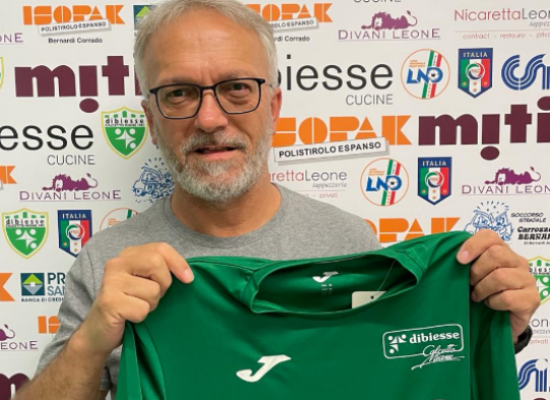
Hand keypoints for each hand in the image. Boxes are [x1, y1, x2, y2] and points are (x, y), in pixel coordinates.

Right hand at [78, 243, 193, 355]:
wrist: (99, 332)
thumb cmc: (129, 305)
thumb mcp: (146, 282)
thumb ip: (160, 270)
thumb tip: (188, 274)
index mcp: (128, 255)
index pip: (160, 248)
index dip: (178, 263)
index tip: (188, 279)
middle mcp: (117, 263)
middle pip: (157, 263)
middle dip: (164, 284)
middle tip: (153, 296)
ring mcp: (111, 282)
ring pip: (153, 290)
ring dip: (151, 304)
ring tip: (136, 306)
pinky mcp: (109, 302)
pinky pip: (142, 309)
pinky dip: (141, 317)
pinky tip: (129, 317)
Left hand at [456, 230, 539, 340]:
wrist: (496, 323)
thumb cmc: (480, 294)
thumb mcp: (468, 275)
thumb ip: (461, 262)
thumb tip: (441, 254)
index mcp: (501, 250)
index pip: (490, 236)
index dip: (472, 245)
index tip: (459, 260)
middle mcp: (517, 262)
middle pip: (496, 254)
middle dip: (476, 271)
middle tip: (470, 284)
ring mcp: (527, 279)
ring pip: (501, 276)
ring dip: (482, 289)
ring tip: (478, 296)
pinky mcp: (532, 299)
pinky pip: (508, 297)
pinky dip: (493, 303)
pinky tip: (491, 305)